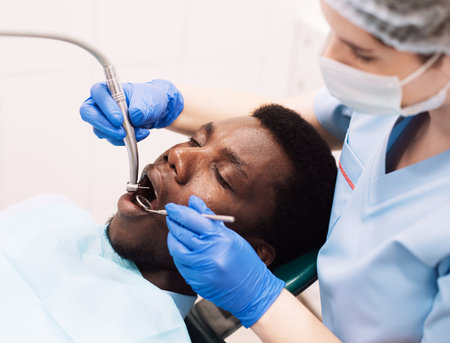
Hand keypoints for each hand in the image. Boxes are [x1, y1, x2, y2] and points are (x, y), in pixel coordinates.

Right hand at [80, 79, 183, 145]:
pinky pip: (112, 139)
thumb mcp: (148, 100)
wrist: (153, 110)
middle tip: (122, 133)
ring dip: (119, 135)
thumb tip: (134, 117)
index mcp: (107, 89)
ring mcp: (102, 119)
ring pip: (100, 130)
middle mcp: (100, 104)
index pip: (98, 95)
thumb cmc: (147, 98)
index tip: (119, 120)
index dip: (106, 108)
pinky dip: (126, 140)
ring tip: (140, 131)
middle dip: (105, 126)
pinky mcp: (109, 131)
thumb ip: (140, 107)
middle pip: (88, 114)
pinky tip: (140, 134)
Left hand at [165, 195, 284, 327]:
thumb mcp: (230, 236)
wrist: (251, 291)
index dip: (178, 211)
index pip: (192, 220)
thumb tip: (193, 201)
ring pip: (176, 250)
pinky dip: (179, 254)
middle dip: (173, 223)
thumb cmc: (243, 260)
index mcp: (220, 239)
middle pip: (181, 233)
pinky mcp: (195, 282)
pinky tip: (184, 249)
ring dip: (173, 238)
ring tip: (177, 232)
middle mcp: (209, 254)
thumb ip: (209, 218)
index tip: (171, 206)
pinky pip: (180, 264)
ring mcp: (200, 270)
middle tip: (171, 216)